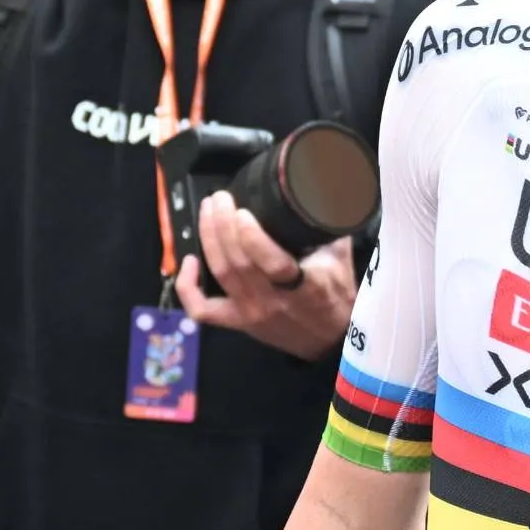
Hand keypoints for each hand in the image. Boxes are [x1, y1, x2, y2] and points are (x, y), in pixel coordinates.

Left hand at [175, 194, 357, 359]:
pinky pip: (203, 309)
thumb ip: (327, 225)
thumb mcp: (341, 257)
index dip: (251, 237)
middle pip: (238, 262)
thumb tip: (318, 189)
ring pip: (221, 274)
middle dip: (223, 225)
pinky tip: (189, 260)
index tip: (242, 211)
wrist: (329, 340)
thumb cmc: (337, 295)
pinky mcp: (237, 322)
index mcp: (305, 285)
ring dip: (208, 239)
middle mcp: (274, 301)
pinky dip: (188, 287)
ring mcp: (251, 313)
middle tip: (220, 199)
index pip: (272, 263)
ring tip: (208, 210)